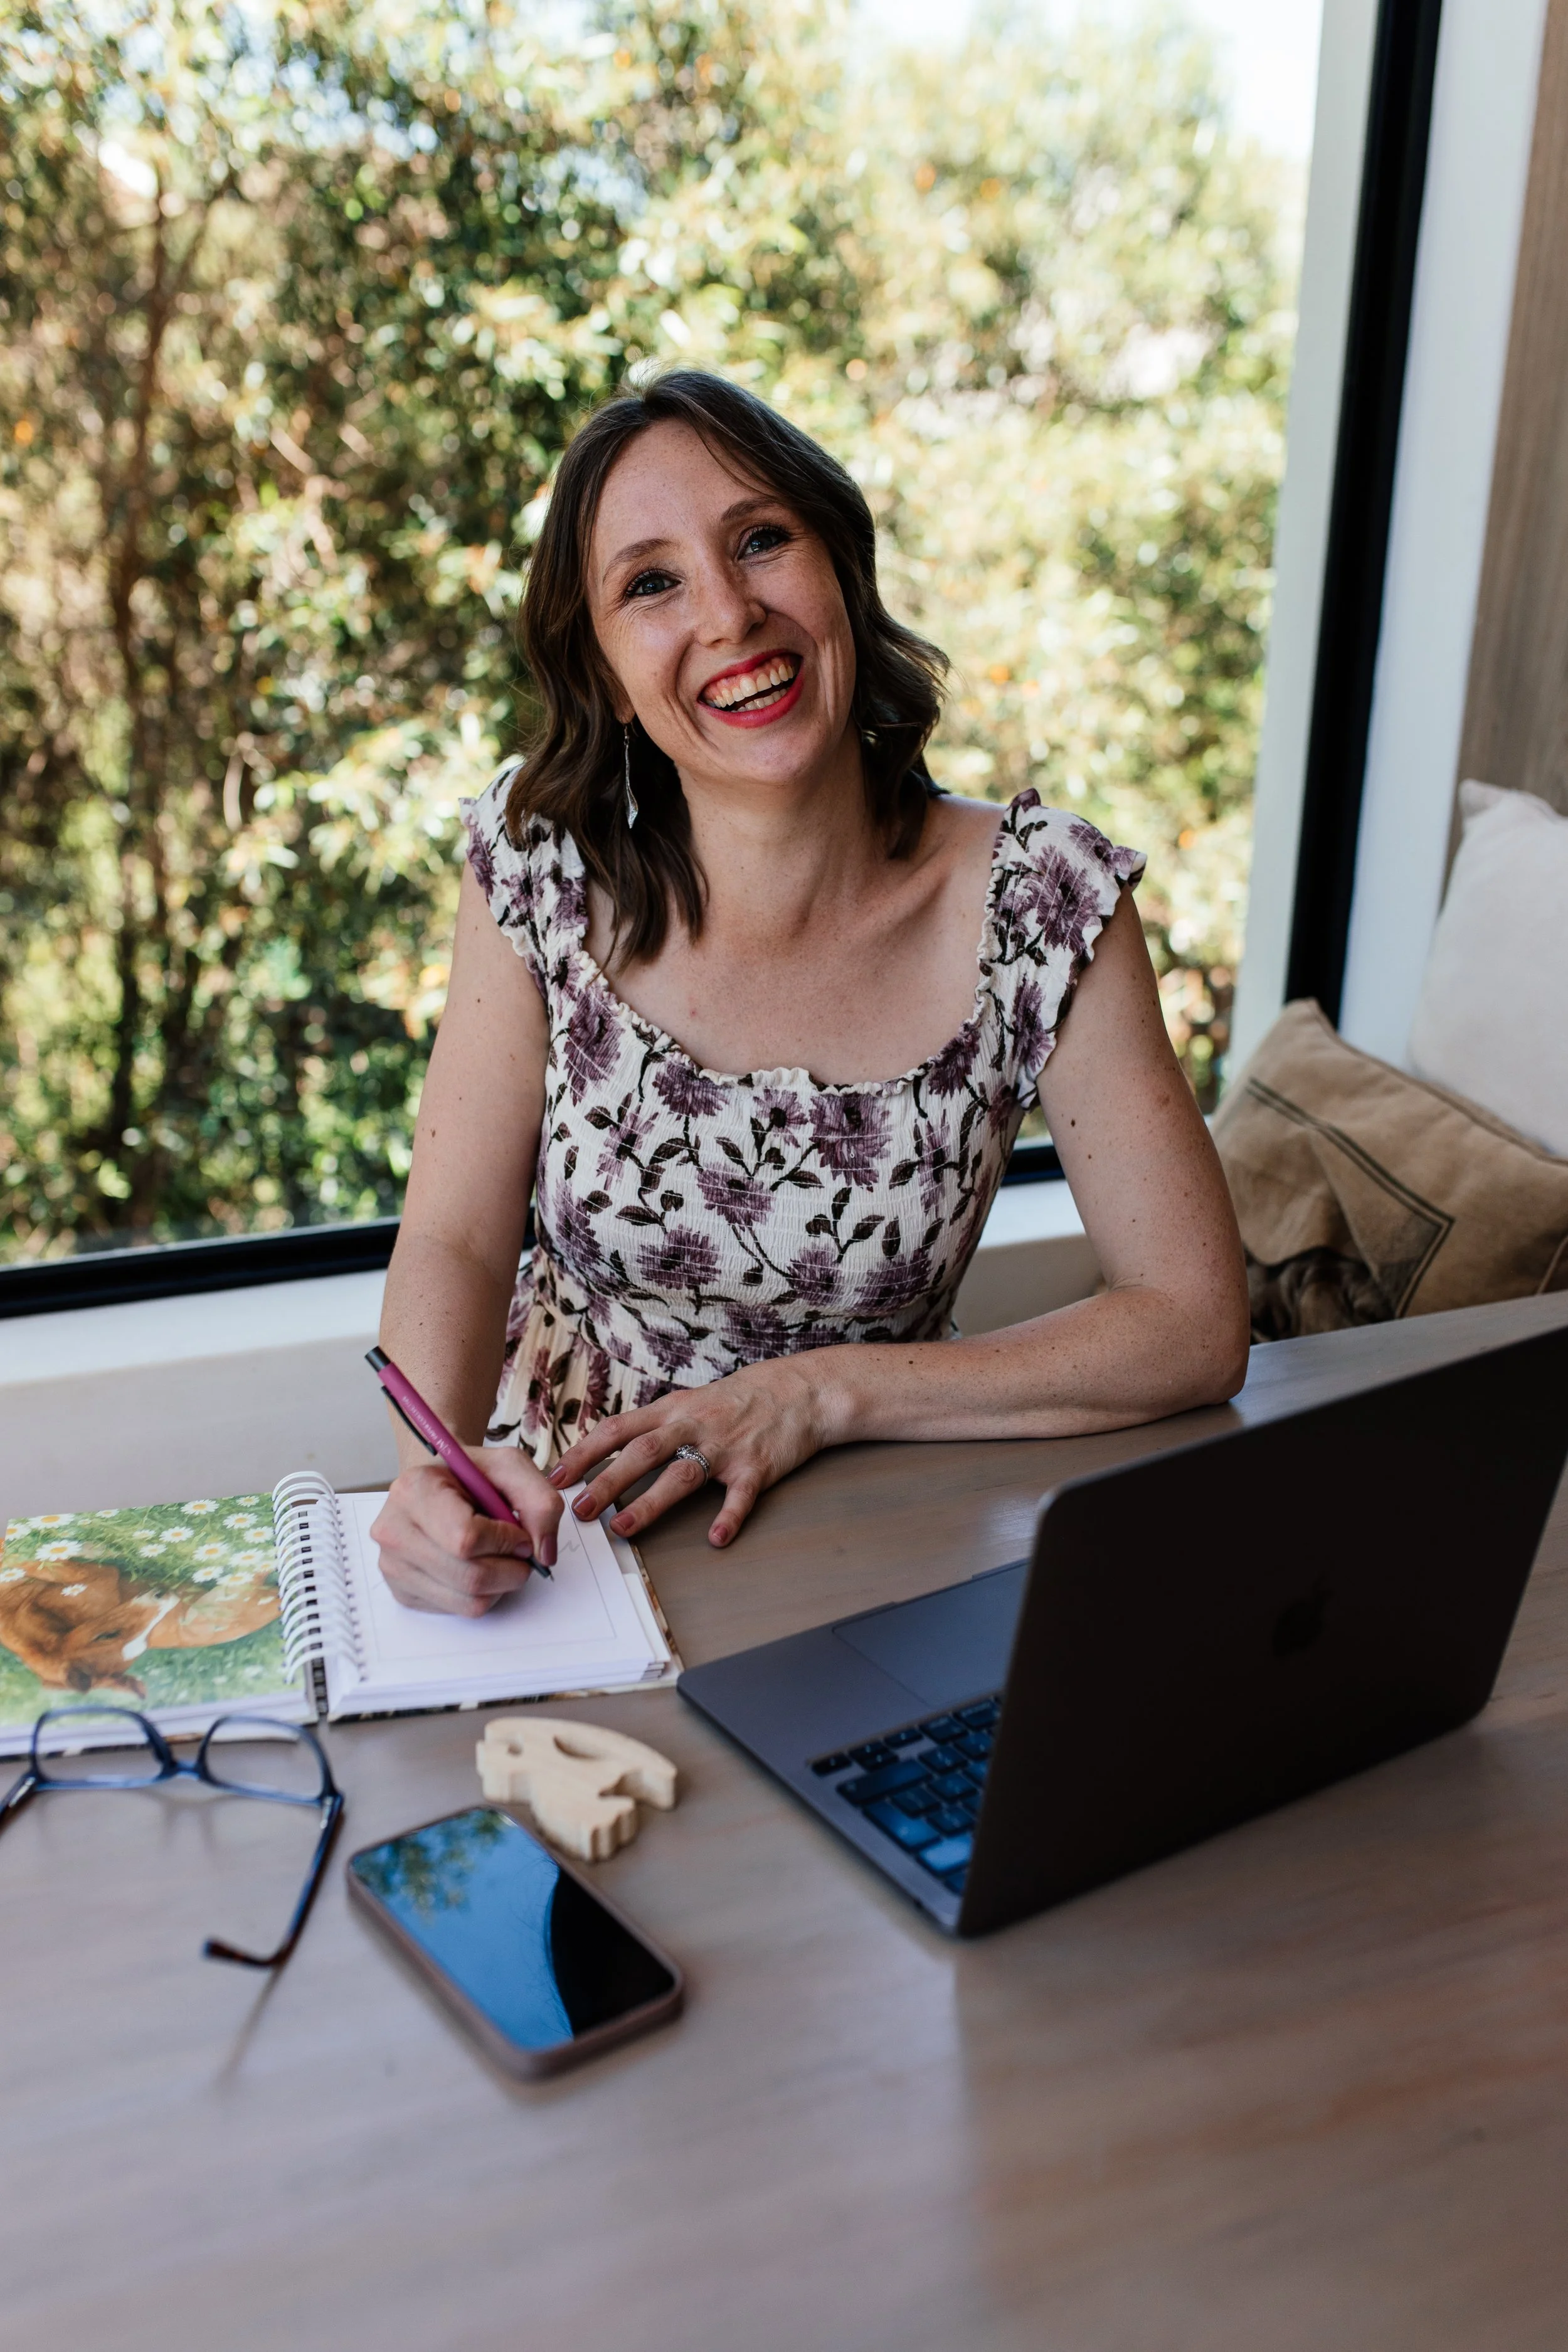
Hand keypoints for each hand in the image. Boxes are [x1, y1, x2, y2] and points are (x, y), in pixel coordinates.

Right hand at [371, 1446, 563, 1615]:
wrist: (437, 1485)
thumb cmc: (470, 1475)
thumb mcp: (510, 1466)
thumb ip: (539, 1500)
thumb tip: (543, 1553)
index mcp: (413, 1490)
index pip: (466, 1539)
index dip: (505, 1541)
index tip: (518, 1532)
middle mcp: (393, 1531)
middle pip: (470, 1577)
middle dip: (511, 1568)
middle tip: (519, 1550)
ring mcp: (393, 1566)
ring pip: (469, 1601)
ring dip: (501, 1584)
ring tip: (500, 1556)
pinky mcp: (403, 1593)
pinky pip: (460, 1610)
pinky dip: (483, 1594)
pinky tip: (478, 1566)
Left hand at [550, 1355, 836, 1548]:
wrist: (797, 1391)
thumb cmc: (737, 1400)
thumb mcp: (689, 1402)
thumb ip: (654, 1424)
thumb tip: (608, 1448)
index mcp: (671, 1411)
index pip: (618, 1430)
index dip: (585, 1453)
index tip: (557, 1478)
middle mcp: (693, 1427)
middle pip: (642, 1453)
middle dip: (606, 1482)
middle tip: (578, 1510)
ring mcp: (724, 1447)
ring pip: (681, 1475)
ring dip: (649, 1504)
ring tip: (623, 1529)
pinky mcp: (756, 1467)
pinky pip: (739, 1496)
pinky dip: (728, 1517)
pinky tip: (716, 1538)